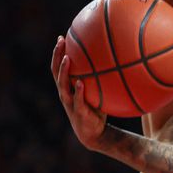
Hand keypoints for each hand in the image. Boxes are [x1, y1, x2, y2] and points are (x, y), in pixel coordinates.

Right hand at [51, 36, 107, 150]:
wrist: (94, 134)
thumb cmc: (96, 110)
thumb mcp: (97, 93)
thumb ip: (100, 80)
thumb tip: (116, 62)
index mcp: (67, 88)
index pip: (58, 67)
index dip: (57, 53)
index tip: (61, 37)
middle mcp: (65, 94)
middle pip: (56, 72)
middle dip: (57, 56)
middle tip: (61, 41)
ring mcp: (70, 103)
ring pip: (62, 85)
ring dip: (64, 71)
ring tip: (67, 58)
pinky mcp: (78, 112)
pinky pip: (77, 100)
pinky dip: (78, 91)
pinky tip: (80, 82)